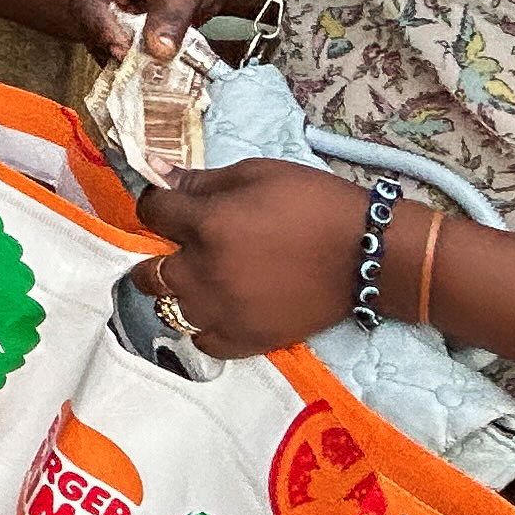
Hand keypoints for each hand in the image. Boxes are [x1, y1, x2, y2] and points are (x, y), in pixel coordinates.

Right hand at [73, 0, 294, 61]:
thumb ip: (169, 19)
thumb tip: (157, 51)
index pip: (89, 0)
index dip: (101, 27)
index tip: (121, 49)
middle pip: (88, 23)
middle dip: (107, 45)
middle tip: (129, 65)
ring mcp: (112, 7)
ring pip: (101, 40)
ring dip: (119, 57)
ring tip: (139, 72)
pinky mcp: (125, 26)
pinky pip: (119, 47)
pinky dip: (131, 60)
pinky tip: (146, 71)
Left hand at [130, 158, 369, 356]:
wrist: (366, 253)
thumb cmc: (313, 203)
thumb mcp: (257, 174)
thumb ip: (202, 179)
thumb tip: (158, 172)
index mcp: (208, 225)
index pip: (151, 213)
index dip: (156, 204)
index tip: (169, 205)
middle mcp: (206, 273)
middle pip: (148, 273)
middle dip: (156, 255)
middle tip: (180, 248)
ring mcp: (223, 312)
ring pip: (170, 310)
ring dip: (179, 293)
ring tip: (201, 279)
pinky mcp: (246, 339)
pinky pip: (202, 341)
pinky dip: (204, 326)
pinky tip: (219, 308)